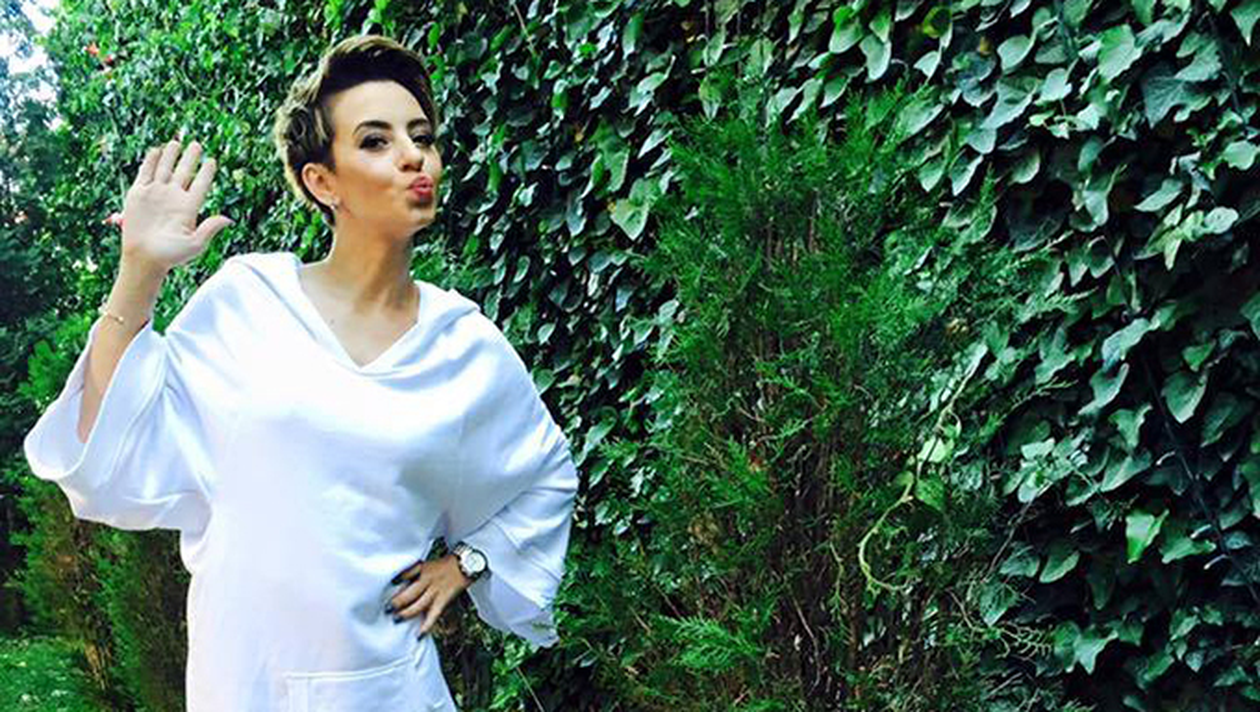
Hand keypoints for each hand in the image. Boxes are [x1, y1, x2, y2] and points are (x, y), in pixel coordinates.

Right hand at [120, 138, 232, 273]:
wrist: (144, 257)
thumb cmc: (171, 255)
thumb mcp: (195, 244)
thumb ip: (209, 229)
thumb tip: (228, 220)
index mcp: (189, 207)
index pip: (200, 184)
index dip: (206, 172)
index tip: (212, 160)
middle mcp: (173, 198)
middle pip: (184, 172)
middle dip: (190, 158)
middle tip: (197, 144)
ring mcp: (156, 194)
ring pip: (165, 169)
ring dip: (170, 156)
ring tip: (177, 142)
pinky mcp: (138, 194)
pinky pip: (145, 173)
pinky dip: (150, 161)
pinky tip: (156, 150)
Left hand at [386, 554, 472, 634]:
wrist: (467, 563)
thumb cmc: (447, 563)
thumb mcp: (430, 562)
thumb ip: (417, 571)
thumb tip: (399, 582)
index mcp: (424, 568)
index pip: (405, 574)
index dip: (395, 581)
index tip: (386, 587)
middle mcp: (428, 580)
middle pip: (409, 593)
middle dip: (396, 602)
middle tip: (386, 610)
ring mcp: (436, 590)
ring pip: (418, 605)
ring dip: (406, 614)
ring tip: (396, 620)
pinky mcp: (444, 599)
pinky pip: (434, 614)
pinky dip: (426, 626)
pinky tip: (419, 635)